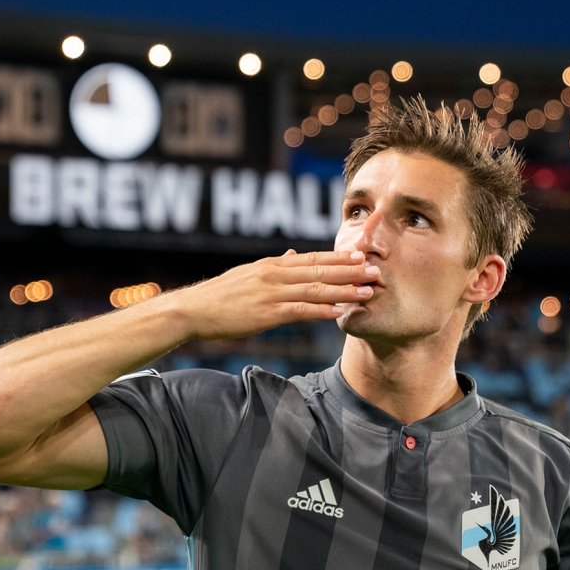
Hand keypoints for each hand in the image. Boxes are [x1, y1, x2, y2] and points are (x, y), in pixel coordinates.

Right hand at [174, 249, 378, 339]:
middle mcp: (274, 274)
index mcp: (272, 265)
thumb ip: (275, 266)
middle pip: (319, 270)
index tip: (362, 256)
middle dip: (350, 271)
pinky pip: (299, 311)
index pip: (312, 258)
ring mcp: (270, 293)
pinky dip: (321, 311)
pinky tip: (338, 313)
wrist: (193, 310)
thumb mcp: (249, 274)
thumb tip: (294, 255)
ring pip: (314, 289)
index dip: (339, 258)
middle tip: (375, 269)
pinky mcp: (265, 313)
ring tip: (366, 292)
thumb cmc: (220, 295)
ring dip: (343, 290)